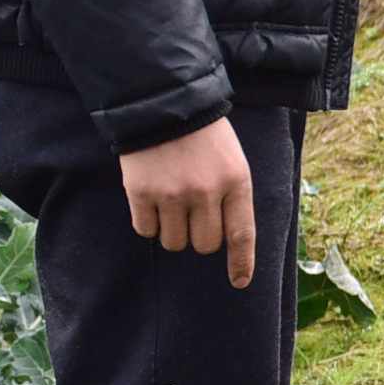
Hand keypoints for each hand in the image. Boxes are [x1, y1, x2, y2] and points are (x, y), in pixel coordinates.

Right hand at [120, 119, 256, 281]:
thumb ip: (232, 196)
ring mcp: (172, 193)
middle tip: (191, 213)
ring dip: (171, 230)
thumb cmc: (203, 136)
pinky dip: (147, 222)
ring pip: (173, 242)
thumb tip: (227, 242)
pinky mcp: (142, 192)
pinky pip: (145, 230)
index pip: (241, 234)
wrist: (162, 102)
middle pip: (204, 245)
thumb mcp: (232, 160)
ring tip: (170, 201)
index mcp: (235, 181)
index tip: (239, 282)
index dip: (241, 263)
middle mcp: (206, 191)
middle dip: (197, 236)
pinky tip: (150, 198)